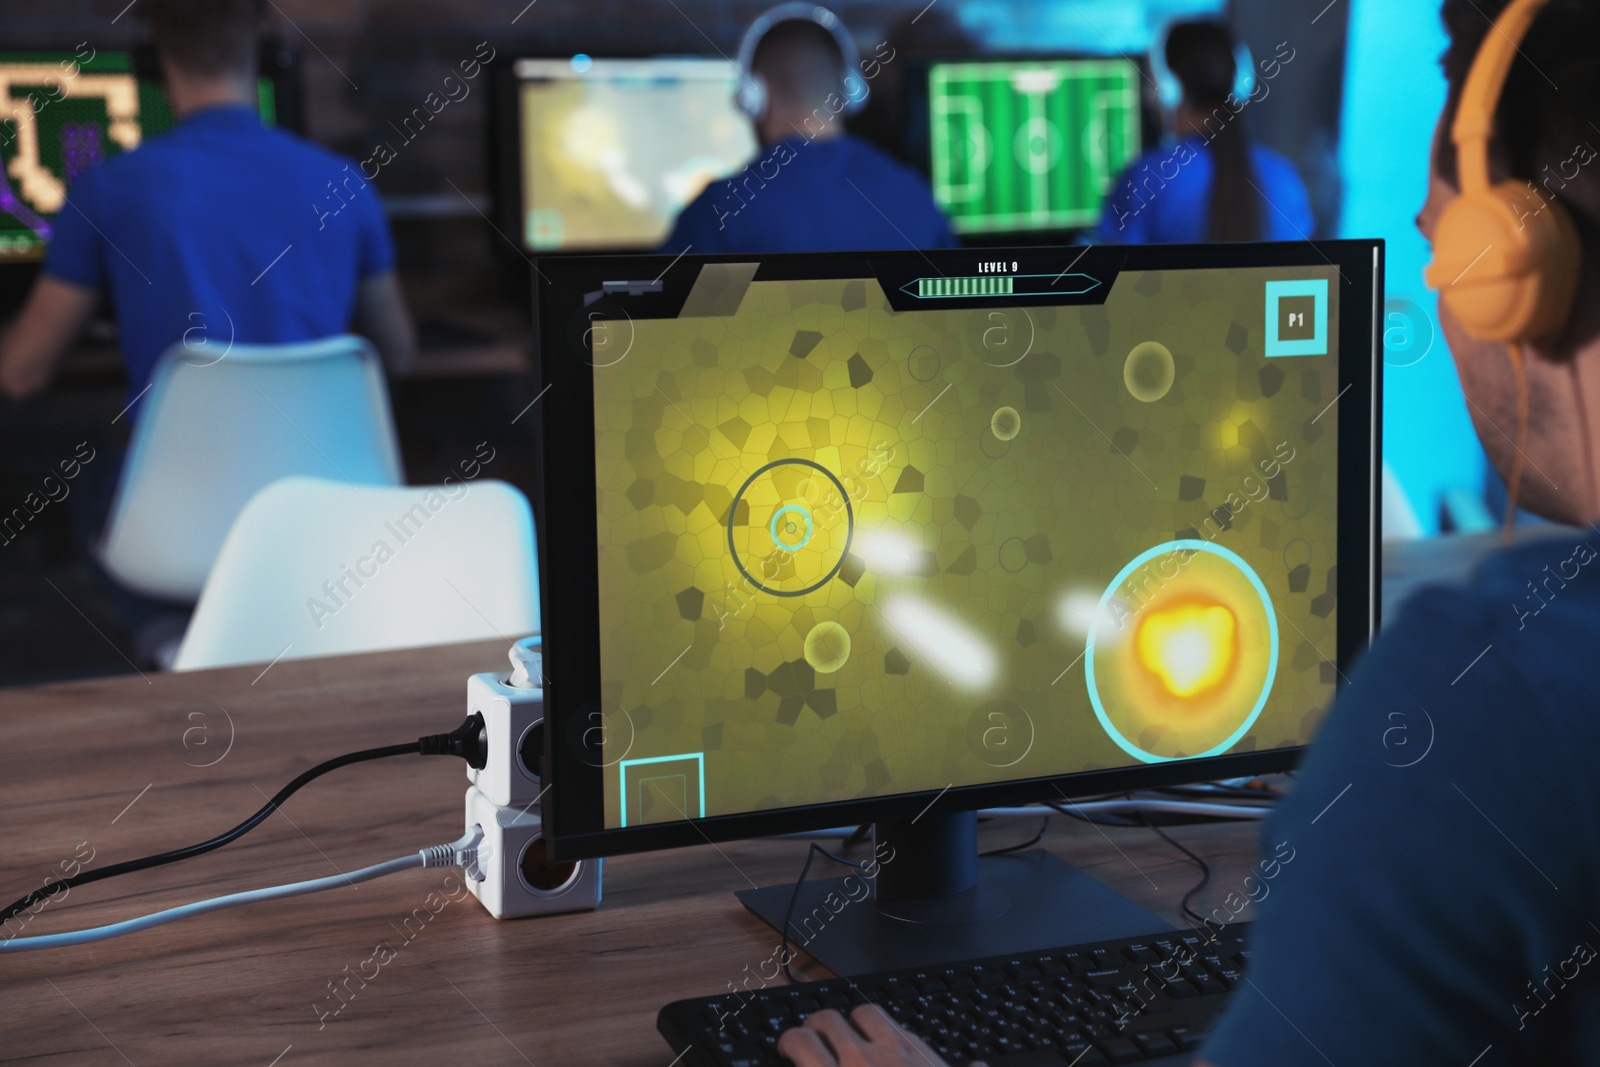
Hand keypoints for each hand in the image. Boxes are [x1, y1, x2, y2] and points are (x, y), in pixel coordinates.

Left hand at [776, 1005, 962, 1065]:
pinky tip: (782, 1063)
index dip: (858, 1022)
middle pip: (830, 1020)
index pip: (870, 1016)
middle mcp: (867, 1059)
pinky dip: (786, 1058)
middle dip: (819, 1025)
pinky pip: (795, 1060)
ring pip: (802, 1040)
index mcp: (903, 1053)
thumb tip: (980, 1065)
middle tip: (813, 1035)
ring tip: (789, 1046)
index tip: (854, 1029)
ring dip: (793, 1040)